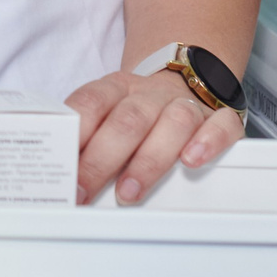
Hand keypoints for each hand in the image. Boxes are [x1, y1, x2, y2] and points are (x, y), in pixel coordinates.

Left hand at [66, 68, 243, 205]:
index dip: (75, 137)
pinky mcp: (218, 118)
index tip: (61, 172)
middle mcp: (149, 94)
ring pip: (172, 122)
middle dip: (102, 159)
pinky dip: (208, 142)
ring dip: (149, 160)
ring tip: (129, 192)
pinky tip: (192, 161)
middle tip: (84, 191)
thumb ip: (85, 141)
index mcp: (115, 88)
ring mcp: (185, 105)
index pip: (90, 104)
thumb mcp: (105, 118)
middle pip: (127, 120)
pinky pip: (220, 124)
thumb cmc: (135, 116)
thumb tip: (55, 179)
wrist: (181, 84)